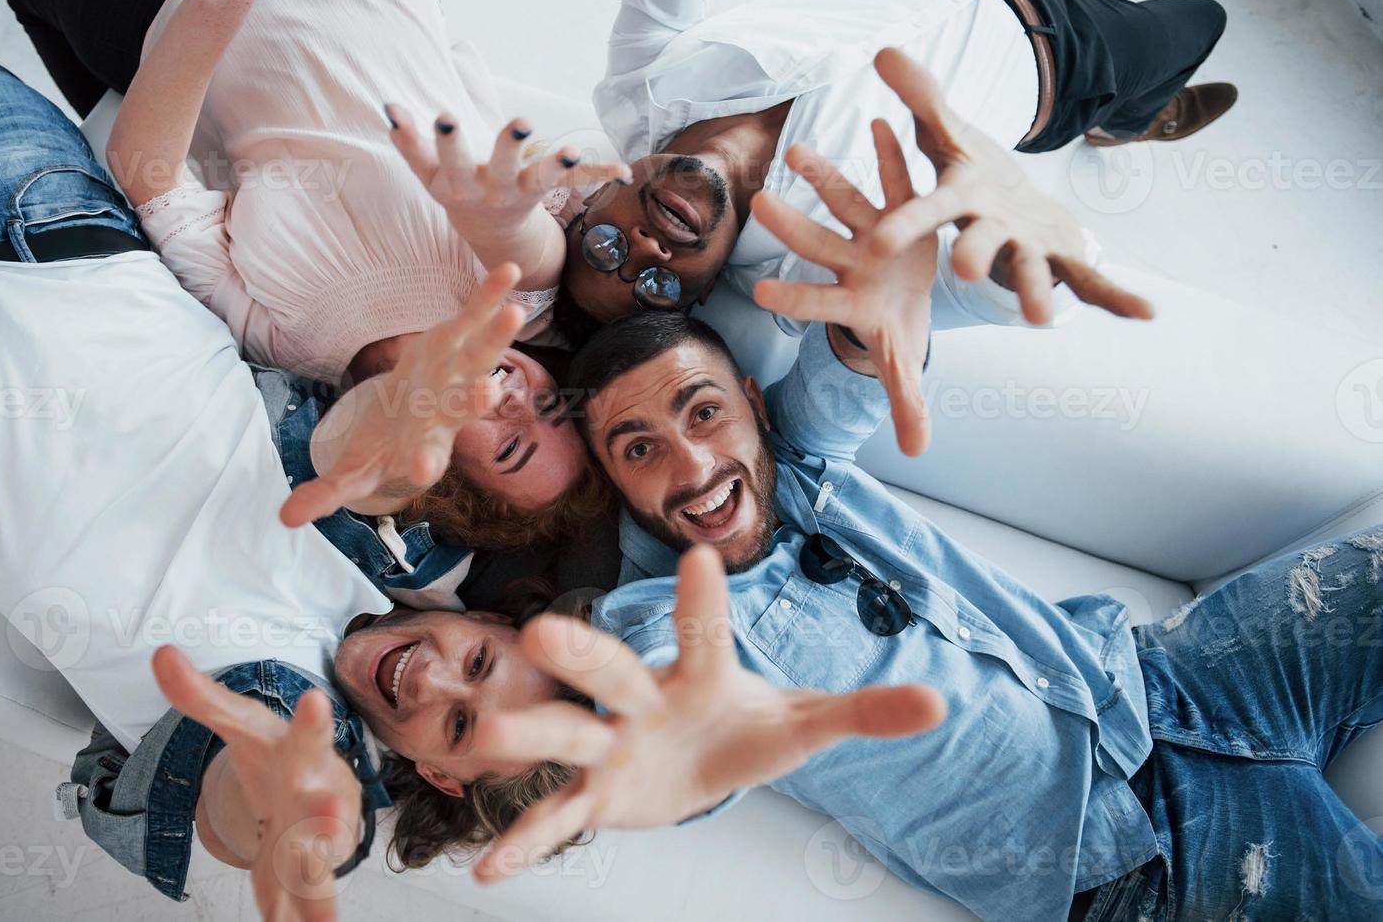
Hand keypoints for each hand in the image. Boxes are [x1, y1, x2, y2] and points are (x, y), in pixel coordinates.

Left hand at [153, 646, 360, 921]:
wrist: (320, 797)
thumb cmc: (280, 756)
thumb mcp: (240, 723)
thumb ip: (200, 695)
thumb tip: (160, 654)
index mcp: (300, 755)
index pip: (305, 732)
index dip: (310, 721)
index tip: (314, 700)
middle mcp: (319, 798)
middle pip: (325, 805)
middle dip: (330, 814)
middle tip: (332, 814)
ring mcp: (318, 842)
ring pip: (321, 865)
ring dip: (318, 880)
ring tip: (318, 905)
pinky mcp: (309, 879)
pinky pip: (308, 905)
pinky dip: (302, 920)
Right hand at [280, 263, 525, 526]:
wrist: (408, 427)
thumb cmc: (380, 453)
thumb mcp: (351, 476)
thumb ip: (327, 494)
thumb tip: (287, 518)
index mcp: (417, 451)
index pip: (420, 463)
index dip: (419, 465)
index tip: (419, 470)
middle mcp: (444, 417)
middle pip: (462, 409)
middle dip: (475, 401)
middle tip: (491, 391)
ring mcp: (455, 380)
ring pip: (478, 360)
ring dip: (496, 337)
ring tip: (514, 311)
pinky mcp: (454, 348)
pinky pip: (474, 322)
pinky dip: (489, 298)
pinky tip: (508, 271)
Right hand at [388, 109, 631, 282]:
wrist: (491, 234)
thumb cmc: (457, 190)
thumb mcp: (429, 174)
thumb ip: (410, 143)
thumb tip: (389, 107)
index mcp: (460, 184)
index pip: (451, 160)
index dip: (447, 141)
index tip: (445, 116)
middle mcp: (494, 190)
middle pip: (501, 168)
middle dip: (509, 146)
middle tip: (520, 122)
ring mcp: (523, 192)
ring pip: (542, 179)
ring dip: (558, 164)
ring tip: (571, 150)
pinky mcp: (548, 191)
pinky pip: (577, 182)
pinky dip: (600, 173)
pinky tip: (625, 170)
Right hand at [470, 546, 945, 880]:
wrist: (701, 760)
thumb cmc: (748, 726)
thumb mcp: (806, 723)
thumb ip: (864, 711)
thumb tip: (939, 703)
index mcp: (702, 675)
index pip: (706, 635)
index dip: (706, 603)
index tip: (701, 556)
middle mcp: (647, 699)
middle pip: (615, 672)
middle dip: (584, 654)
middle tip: (545, 631)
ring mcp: (614, 746)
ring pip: (570, 733)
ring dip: (533, 733)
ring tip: (489, 734)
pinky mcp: (597, 794)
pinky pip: (558, 816)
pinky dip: (526, 840)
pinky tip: (488, 870)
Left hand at [750, 121, 940, 456]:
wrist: (912, 292)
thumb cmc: (898, 328)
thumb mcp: (904, 365)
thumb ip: (906, 403)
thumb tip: (918, 452)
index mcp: (851, 302)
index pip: (815, 302)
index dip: (792, 298)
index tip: (759, 292)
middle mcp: (853, 262)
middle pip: (817, 245)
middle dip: (792, 227)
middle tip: (759, 204)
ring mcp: (873, 232)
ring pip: (845, 202)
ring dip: (824, 176)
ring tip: (797, 150)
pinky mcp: (901, 209)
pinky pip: (896, 177)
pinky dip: (889, 153)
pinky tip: (881, 121)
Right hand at [867, 47, 1153, 325]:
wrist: (1010, 210)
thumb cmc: (971, 176)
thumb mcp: (949, 130)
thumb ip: (923, 95)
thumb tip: (884, 51)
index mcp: (961, 202)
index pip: (928, 211)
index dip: (906, 225)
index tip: (880, 245)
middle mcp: (990, 233)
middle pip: (979, 245)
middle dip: (973, 255)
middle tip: (963, 271)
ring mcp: (1027, 251)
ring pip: (1029, 272)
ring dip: (1034, 293)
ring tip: (1040, 319)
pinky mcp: (1063, 263)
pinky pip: (1091, 285)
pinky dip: (1117, 299)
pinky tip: (1147, 313)